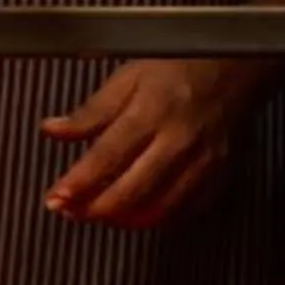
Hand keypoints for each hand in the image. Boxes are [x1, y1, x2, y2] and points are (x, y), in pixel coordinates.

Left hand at [40, 60, 265, 230]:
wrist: (234, 65)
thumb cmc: (177, 66)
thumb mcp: (128, 77)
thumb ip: (90, 111)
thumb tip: (51, 130)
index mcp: (152, 110)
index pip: (108, 156)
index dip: (79, 182)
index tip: (55, 197)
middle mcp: (179, 140)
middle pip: (132, 190)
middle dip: (94, 208)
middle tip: (68, 212)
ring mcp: (203, 162)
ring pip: (159, 208)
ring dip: (123, 219)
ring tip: (97, 214)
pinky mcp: (220, 176)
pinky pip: (185, 211)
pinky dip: (157, 219)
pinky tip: (136, 214)